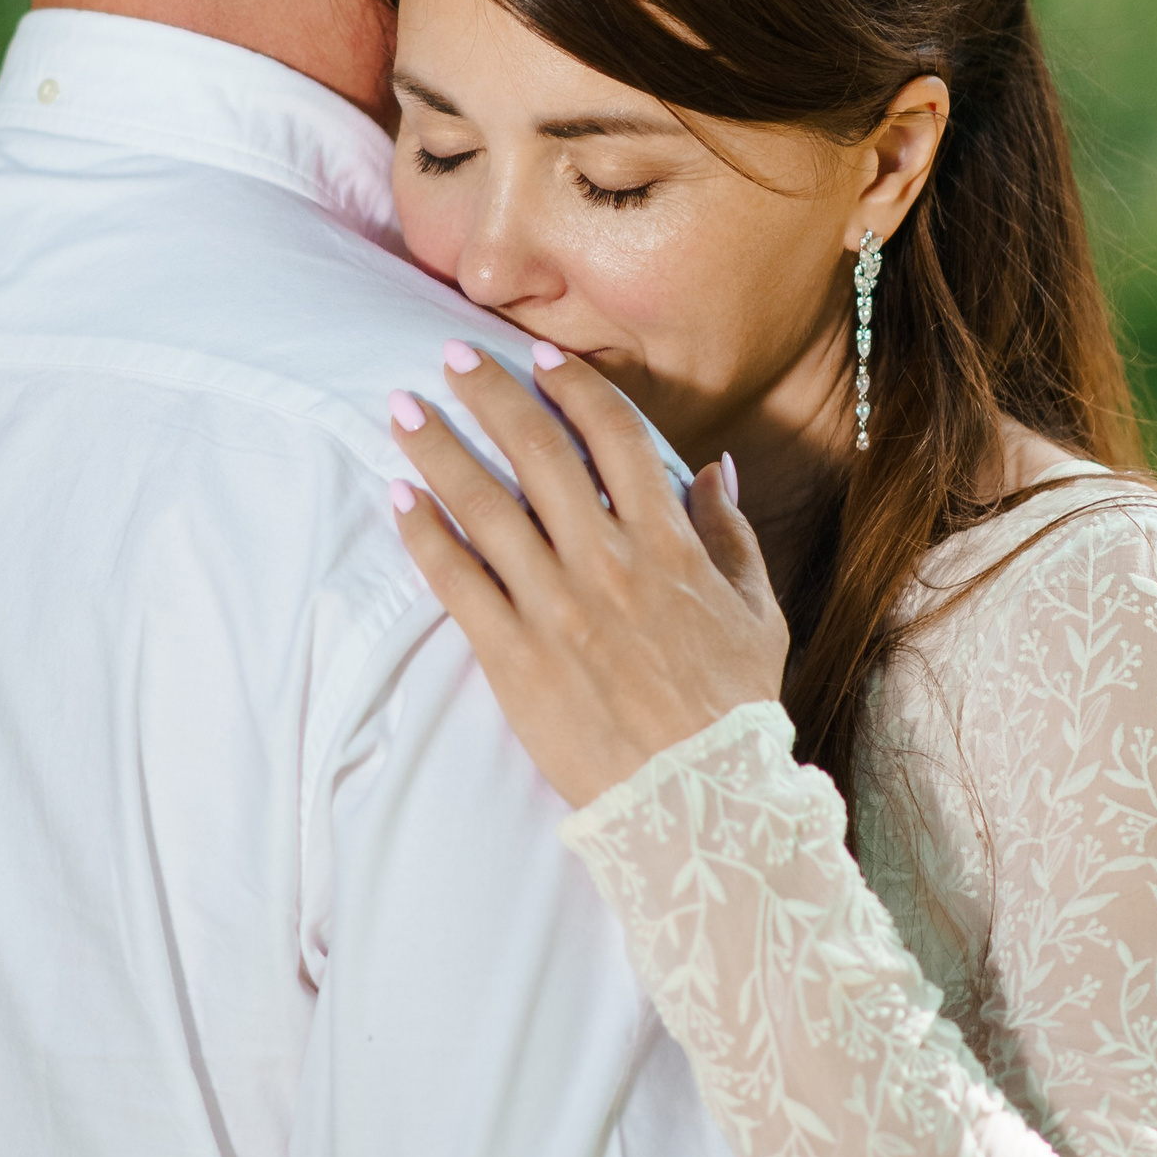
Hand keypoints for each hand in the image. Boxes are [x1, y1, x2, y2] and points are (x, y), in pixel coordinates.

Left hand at [389, 340, 786, 808]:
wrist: (698, 801)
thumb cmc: (732, 707)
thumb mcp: (756, 611)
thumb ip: (731, 532)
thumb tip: (713, 468)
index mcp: (669, 544)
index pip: (615, 438)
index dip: (574, 387)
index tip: (541, 357)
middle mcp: (607, 563)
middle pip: (537, 455)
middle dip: (491, 396)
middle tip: (452, 356)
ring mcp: (556, 609)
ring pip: (486, 507)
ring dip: (440, 451)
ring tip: (404, 409)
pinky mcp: (514, 657)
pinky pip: (458, 583)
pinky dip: (425, 536)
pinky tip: (399, 498)